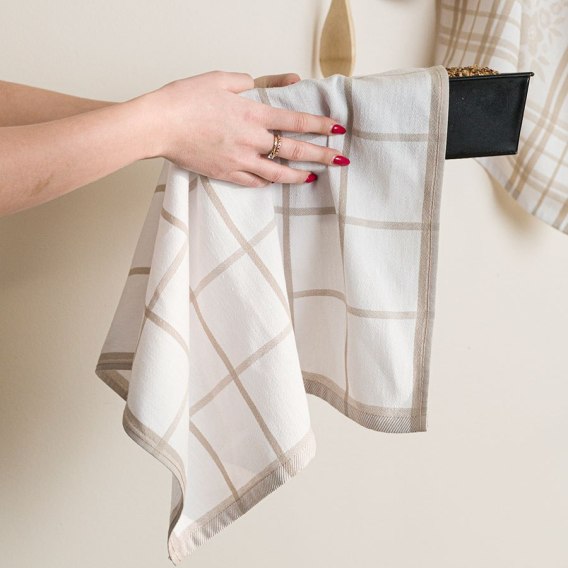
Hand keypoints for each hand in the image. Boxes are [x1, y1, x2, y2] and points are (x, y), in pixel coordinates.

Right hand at [143, 70, 347, 186]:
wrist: (158, 125)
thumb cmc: (185, 99)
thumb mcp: (221, 79)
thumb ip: (254, 82)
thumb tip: (277, 81)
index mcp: (252, 114)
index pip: (295, 121)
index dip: (320, 125)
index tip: (338, 130)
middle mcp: (251, 140)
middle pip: (294, 150)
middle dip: (321, 155)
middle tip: (340, 160)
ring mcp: (239, 160)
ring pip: (277, 173)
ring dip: (298, 176)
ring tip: (312, 177)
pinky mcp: (226, 174)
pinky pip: (253, 182)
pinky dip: (267, 182)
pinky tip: (276, 182)